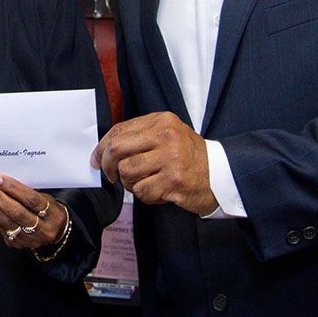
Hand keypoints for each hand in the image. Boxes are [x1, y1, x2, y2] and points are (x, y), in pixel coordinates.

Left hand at [0, 174, 64, 248]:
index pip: (31, 199)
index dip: (13, 188)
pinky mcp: (16, 244)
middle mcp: (42, 229)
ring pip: (6, 221)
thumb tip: (4, 180)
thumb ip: (29, 191)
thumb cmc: (49, 210)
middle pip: (17, 212)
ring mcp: (28, 239)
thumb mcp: (46, 198)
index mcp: (53, 214)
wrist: (56, 232)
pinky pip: (0, 227)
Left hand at [90, 111, 218, 215]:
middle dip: (107, 165)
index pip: (119, 130)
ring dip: (130, 184)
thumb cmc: (189, 156)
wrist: (221, 175)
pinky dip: (145, 196)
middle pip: (117, 149)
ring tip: (144, 183)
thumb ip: (140, 137)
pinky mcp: (174, 181)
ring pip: (127, 173)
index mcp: (161, 121)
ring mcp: (171, 159)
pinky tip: (159, 192)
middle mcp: (166, 136)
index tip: (95, 159)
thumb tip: (104, 150)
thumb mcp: (167, 135)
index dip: (101, 147)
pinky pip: (142, 192)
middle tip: (111, 175)